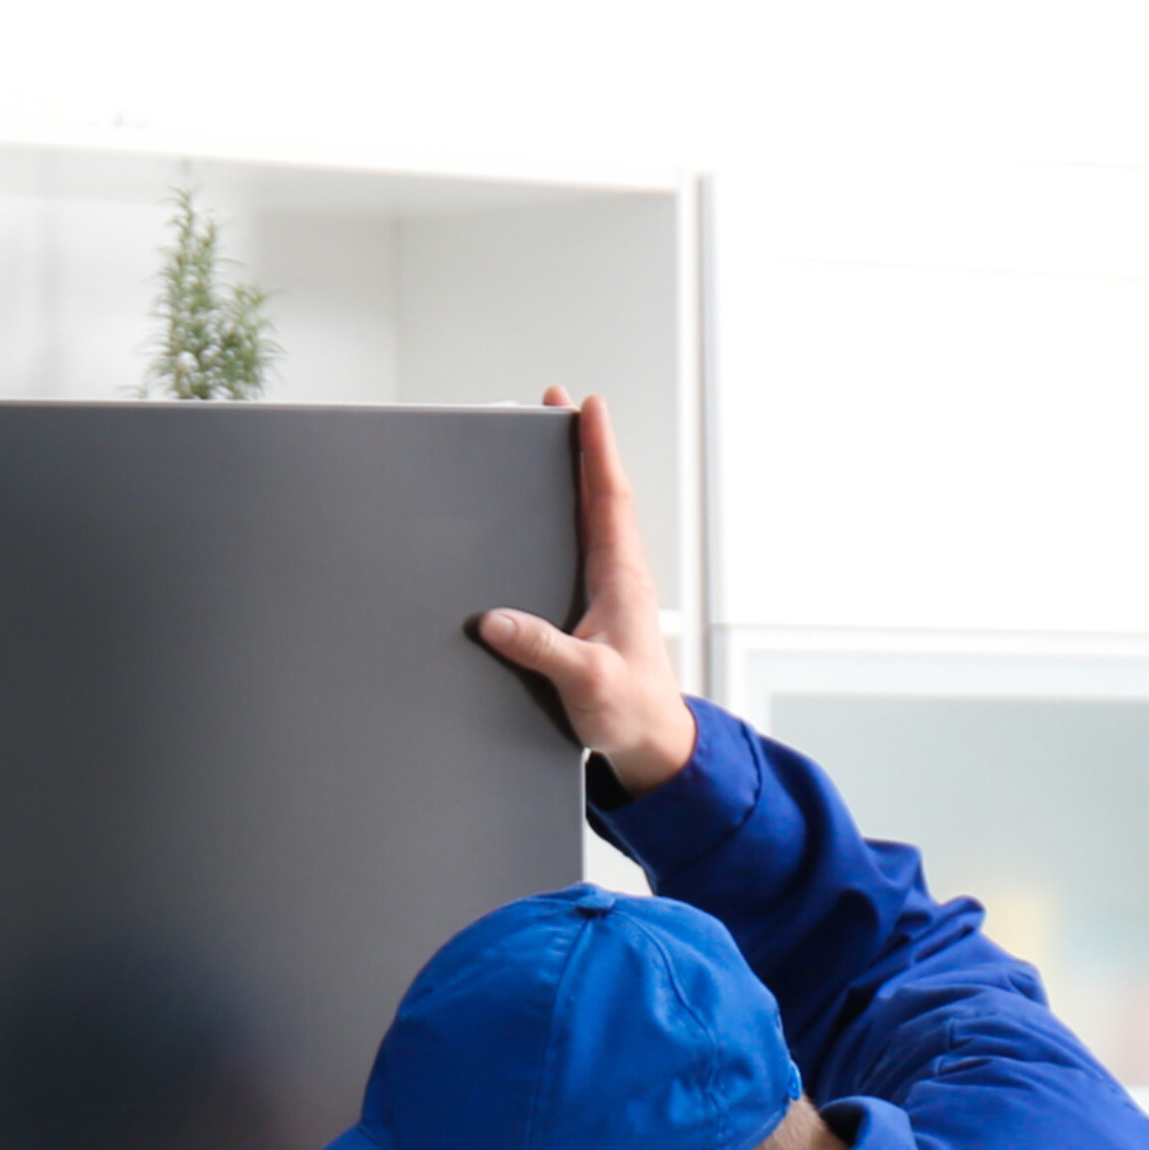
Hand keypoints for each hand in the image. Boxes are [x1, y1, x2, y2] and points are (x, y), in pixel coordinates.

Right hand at [469, 390, 696, 796]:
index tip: (586, 408)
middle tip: (558, 406)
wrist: (653, 743)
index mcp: (621, 580)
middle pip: (602, 495)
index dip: (598, 452)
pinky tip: (555, 514)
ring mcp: (613, 591)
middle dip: (583, 447)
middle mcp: (620, 576)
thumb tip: (494, 620)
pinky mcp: (601, 609)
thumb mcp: (584, 681)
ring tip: (555, 443)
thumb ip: (542, 650)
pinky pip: (587, 545)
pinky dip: (574, 515)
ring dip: (579, 477)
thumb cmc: (631, 712)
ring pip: (596, 518)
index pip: (610, 500)